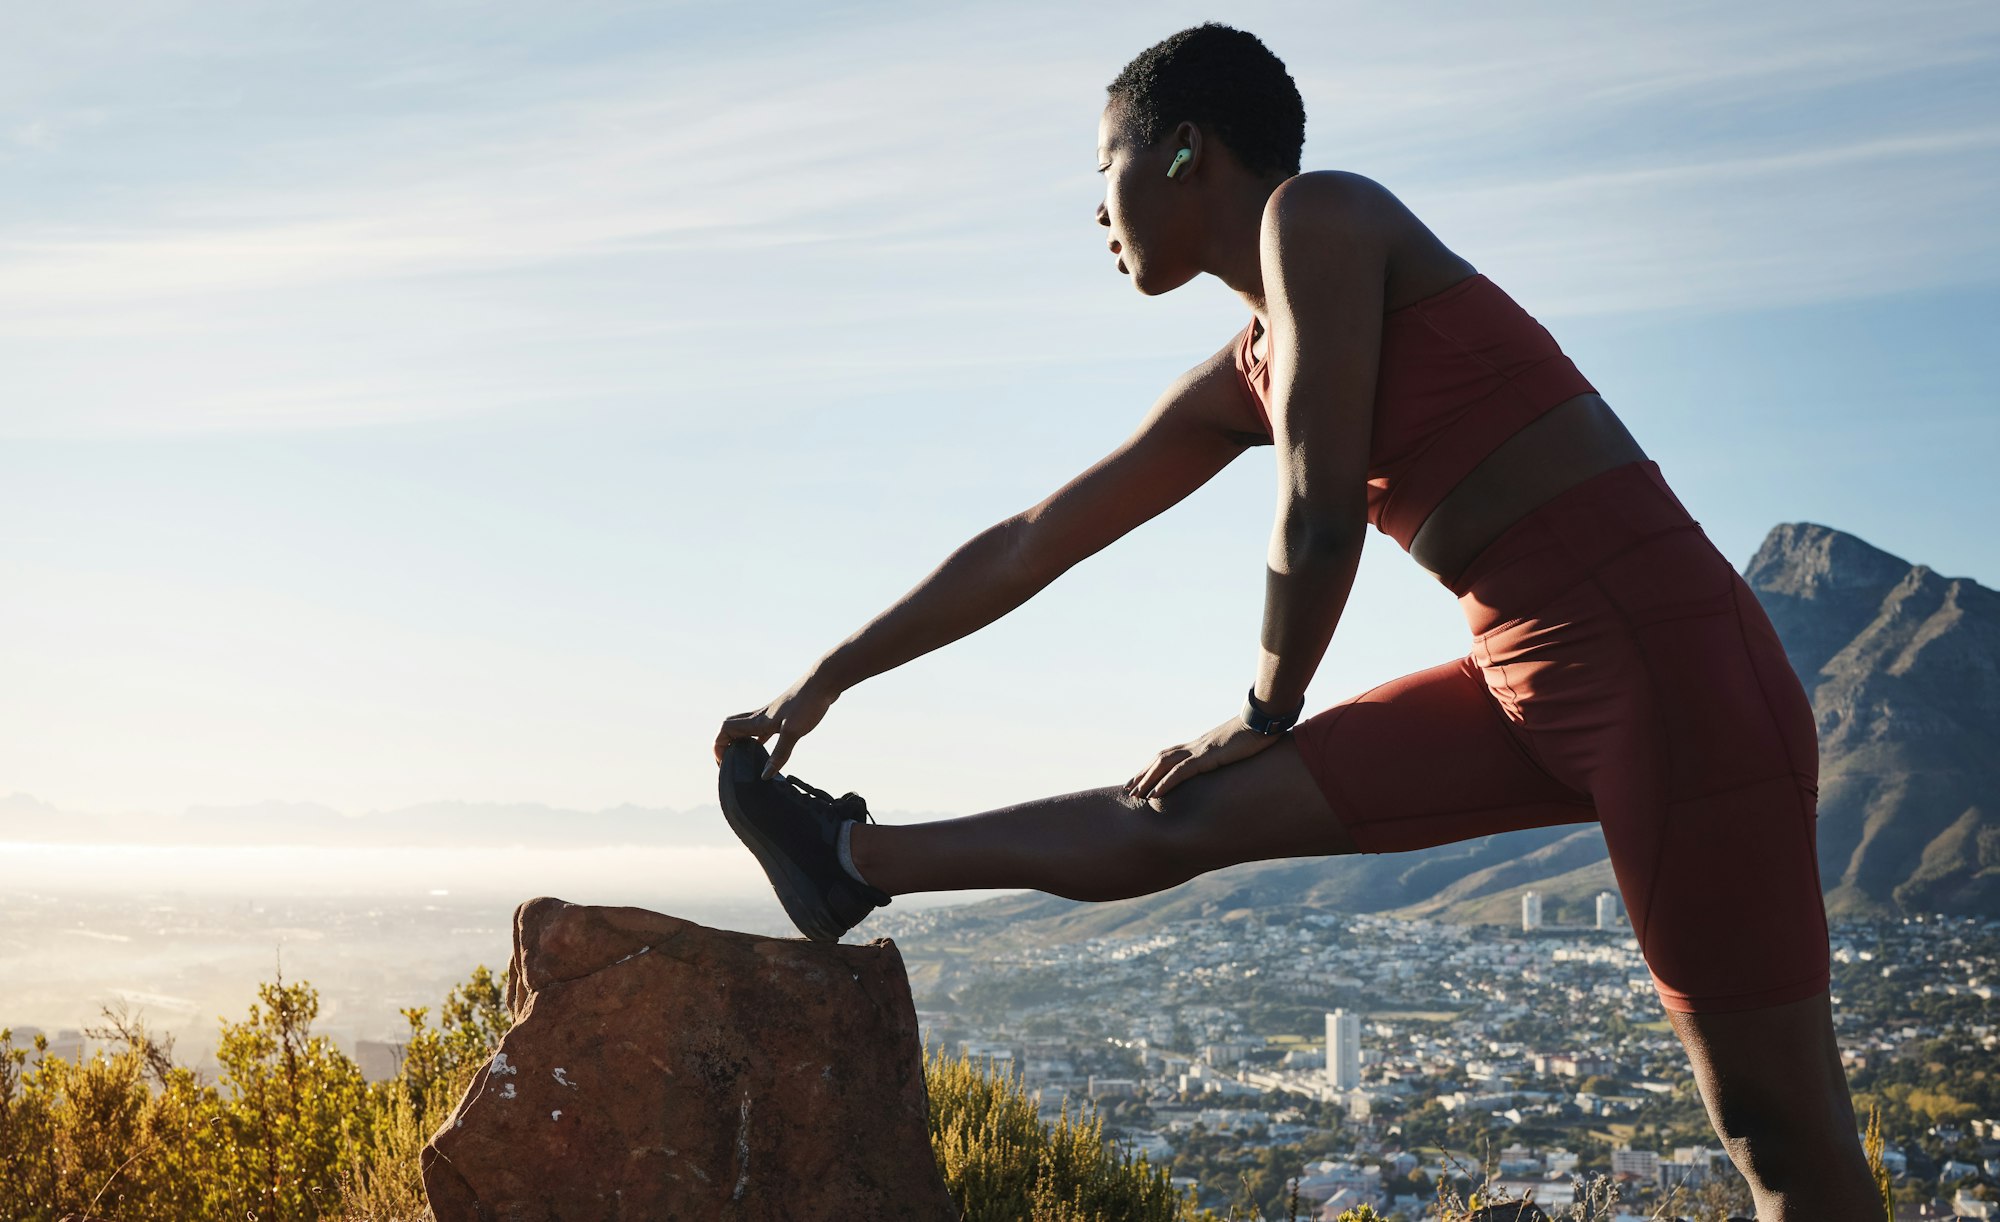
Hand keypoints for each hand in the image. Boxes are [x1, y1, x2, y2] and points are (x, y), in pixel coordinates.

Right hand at [714, 673, 838, 777]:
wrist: (824, 682)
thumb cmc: (807, 703)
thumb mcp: (793, 732)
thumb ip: (779, 754)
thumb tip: (764, 776)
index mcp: (758, 721)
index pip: (725, 730)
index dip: (718, 746)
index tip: (724, 763)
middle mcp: (760, 717)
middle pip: (731, 728)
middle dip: (724, 744)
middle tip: (729, 762)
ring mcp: (771, 716)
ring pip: (746, 729)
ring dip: (739, 742)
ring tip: (744, 760)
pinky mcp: (783, 716)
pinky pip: (763, 729)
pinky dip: (758, 740)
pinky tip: (766, 749)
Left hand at [1125, 714, 1285, 802]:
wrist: (1265, 719)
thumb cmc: (1259, 733)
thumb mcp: (1242, 748)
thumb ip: (1234, 755)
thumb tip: (1237, 762)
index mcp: (1202, 745)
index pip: (1171, 755)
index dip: (1154, 767)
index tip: (1142, 779)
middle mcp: (1196, 746)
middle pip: (1160, 759)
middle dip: (1143, 774)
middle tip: (1128, 789)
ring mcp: (1200, 750)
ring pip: (1164, 765)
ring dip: (1147, 780)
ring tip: (1134, 794)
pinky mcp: (1207, 756)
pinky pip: (1180, 772)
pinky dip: (1164, 783)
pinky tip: (1154, 794)